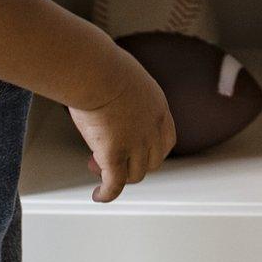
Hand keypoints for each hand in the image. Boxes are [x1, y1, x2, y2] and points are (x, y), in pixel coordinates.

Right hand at [66, 48, 176, 202]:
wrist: (96, 71)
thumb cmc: (104, 66)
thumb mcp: (127, 77)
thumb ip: (126, 92)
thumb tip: (110, 92)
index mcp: (158, 109)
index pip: (166, 140)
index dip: (151, 149)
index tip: (136, 148)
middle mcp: (152, 129)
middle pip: (153, 161)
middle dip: (133, 162)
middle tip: (112, 157)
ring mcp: (135, 144)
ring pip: (135, 174)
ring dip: (117, 175)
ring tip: (96, 167)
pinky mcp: (114, 154)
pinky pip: (115, 184)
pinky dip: (108, 193)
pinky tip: (98, 195)